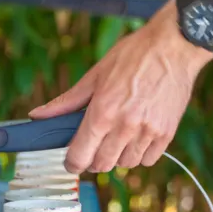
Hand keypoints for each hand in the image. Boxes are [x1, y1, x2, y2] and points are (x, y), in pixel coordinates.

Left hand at [29, 4, 212, 173]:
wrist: (174, 46)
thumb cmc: (134, 55)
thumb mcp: (95, 75)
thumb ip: (67, 102)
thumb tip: (38, 115)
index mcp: (102, 112)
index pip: (80, 156)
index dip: (72, 162)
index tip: (72, 160)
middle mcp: (124, 126)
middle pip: (102, 165)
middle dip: (94, 158)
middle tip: (96, 143)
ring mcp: (148, 132)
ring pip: (126, 164)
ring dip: (118, 155)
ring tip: (120, 134)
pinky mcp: (167, 134)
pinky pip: (148, 159)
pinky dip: (140, 153)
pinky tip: (138, 134)